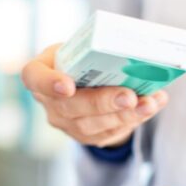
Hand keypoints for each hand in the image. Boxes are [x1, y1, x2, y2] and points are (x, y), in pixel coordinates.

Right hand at [21, 44, 168, 146]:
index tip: (68, 86)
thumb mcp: (81, 48)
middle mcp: (50, 103)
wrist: (87, 86)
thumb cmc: (83, 60)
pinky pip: (111, 132)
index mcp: (41, 72)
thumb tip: (136, 51)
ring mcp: (68, 124)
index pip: (34, 77)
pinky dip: (135, 118)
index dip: (48, 83)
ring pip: (94, 125)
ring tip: (149, 104)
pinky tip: (152, 107)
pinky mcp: (88, 137)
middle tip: (129, 96)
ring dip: (126, 115)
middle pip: (71, 107)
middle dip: (103, 102)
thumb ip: (97, 50)